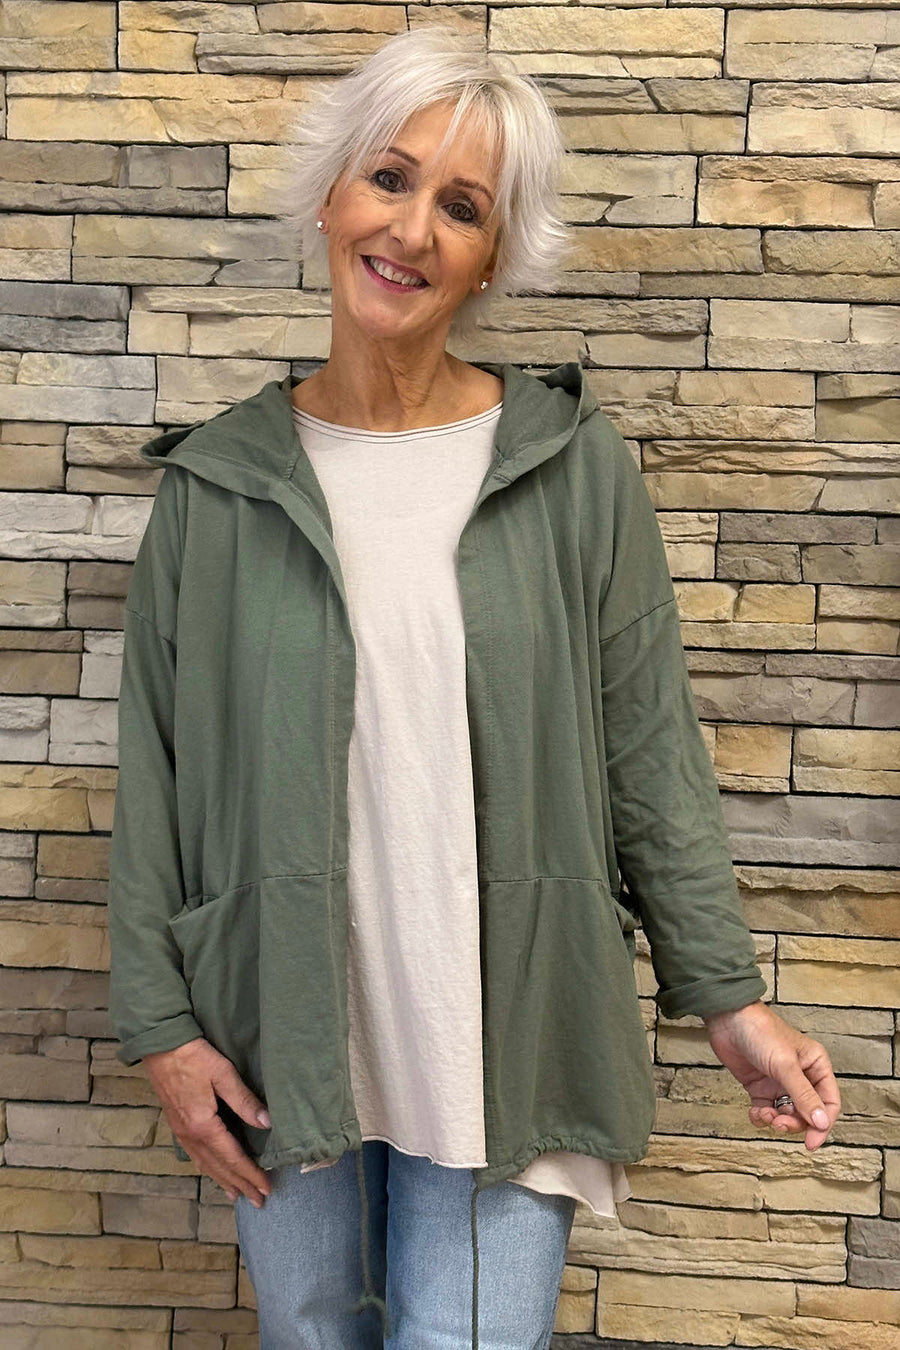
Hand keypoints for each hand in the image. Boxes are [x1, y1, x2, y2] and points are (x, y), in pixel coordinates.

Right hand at [142, 1037, 272, 1205]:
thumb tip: (267, 1123)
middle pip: (219, 1167)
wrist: (161, 1046)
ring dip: (223, 1180)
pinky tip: (212, 1170)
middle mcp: (191, 1135)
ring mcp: (181, 1132)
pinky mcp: (177, 1125)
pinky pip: (195, 1156)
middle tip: (258, 1201)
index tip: (266, 1188)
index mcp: (204, 1126)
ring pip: (205, 1164)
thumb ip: (244, 1101)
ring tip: (237, 1194)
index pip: (233, 1158)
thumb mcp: (223, 1074)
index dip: (251, 1174)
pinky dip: (208, 1168)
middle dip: (240, 1184)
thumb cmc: (194, 1057)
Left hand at [701, 1000, 841, 1150]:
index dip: (822, 1124)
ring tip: (765, 1115)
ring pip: (786, 1114)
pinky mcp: (760, 1086)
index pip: (829, 1102)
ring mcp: (779, 1082)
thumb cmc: (761, 1031)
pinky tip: (755, 1112)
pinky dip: (761, 1117)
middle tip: (780, 1124)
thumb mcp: (786, 1065)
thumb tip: (821, 1122)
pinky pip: (766, 1111)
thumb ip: (803, 1096)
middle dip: (795, 1123)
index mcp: (816, 1066)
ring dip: (777, 1121)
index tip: (811, 1142)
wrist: (728, 1020)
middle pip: (807, 1113)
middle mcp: (801, 1076)